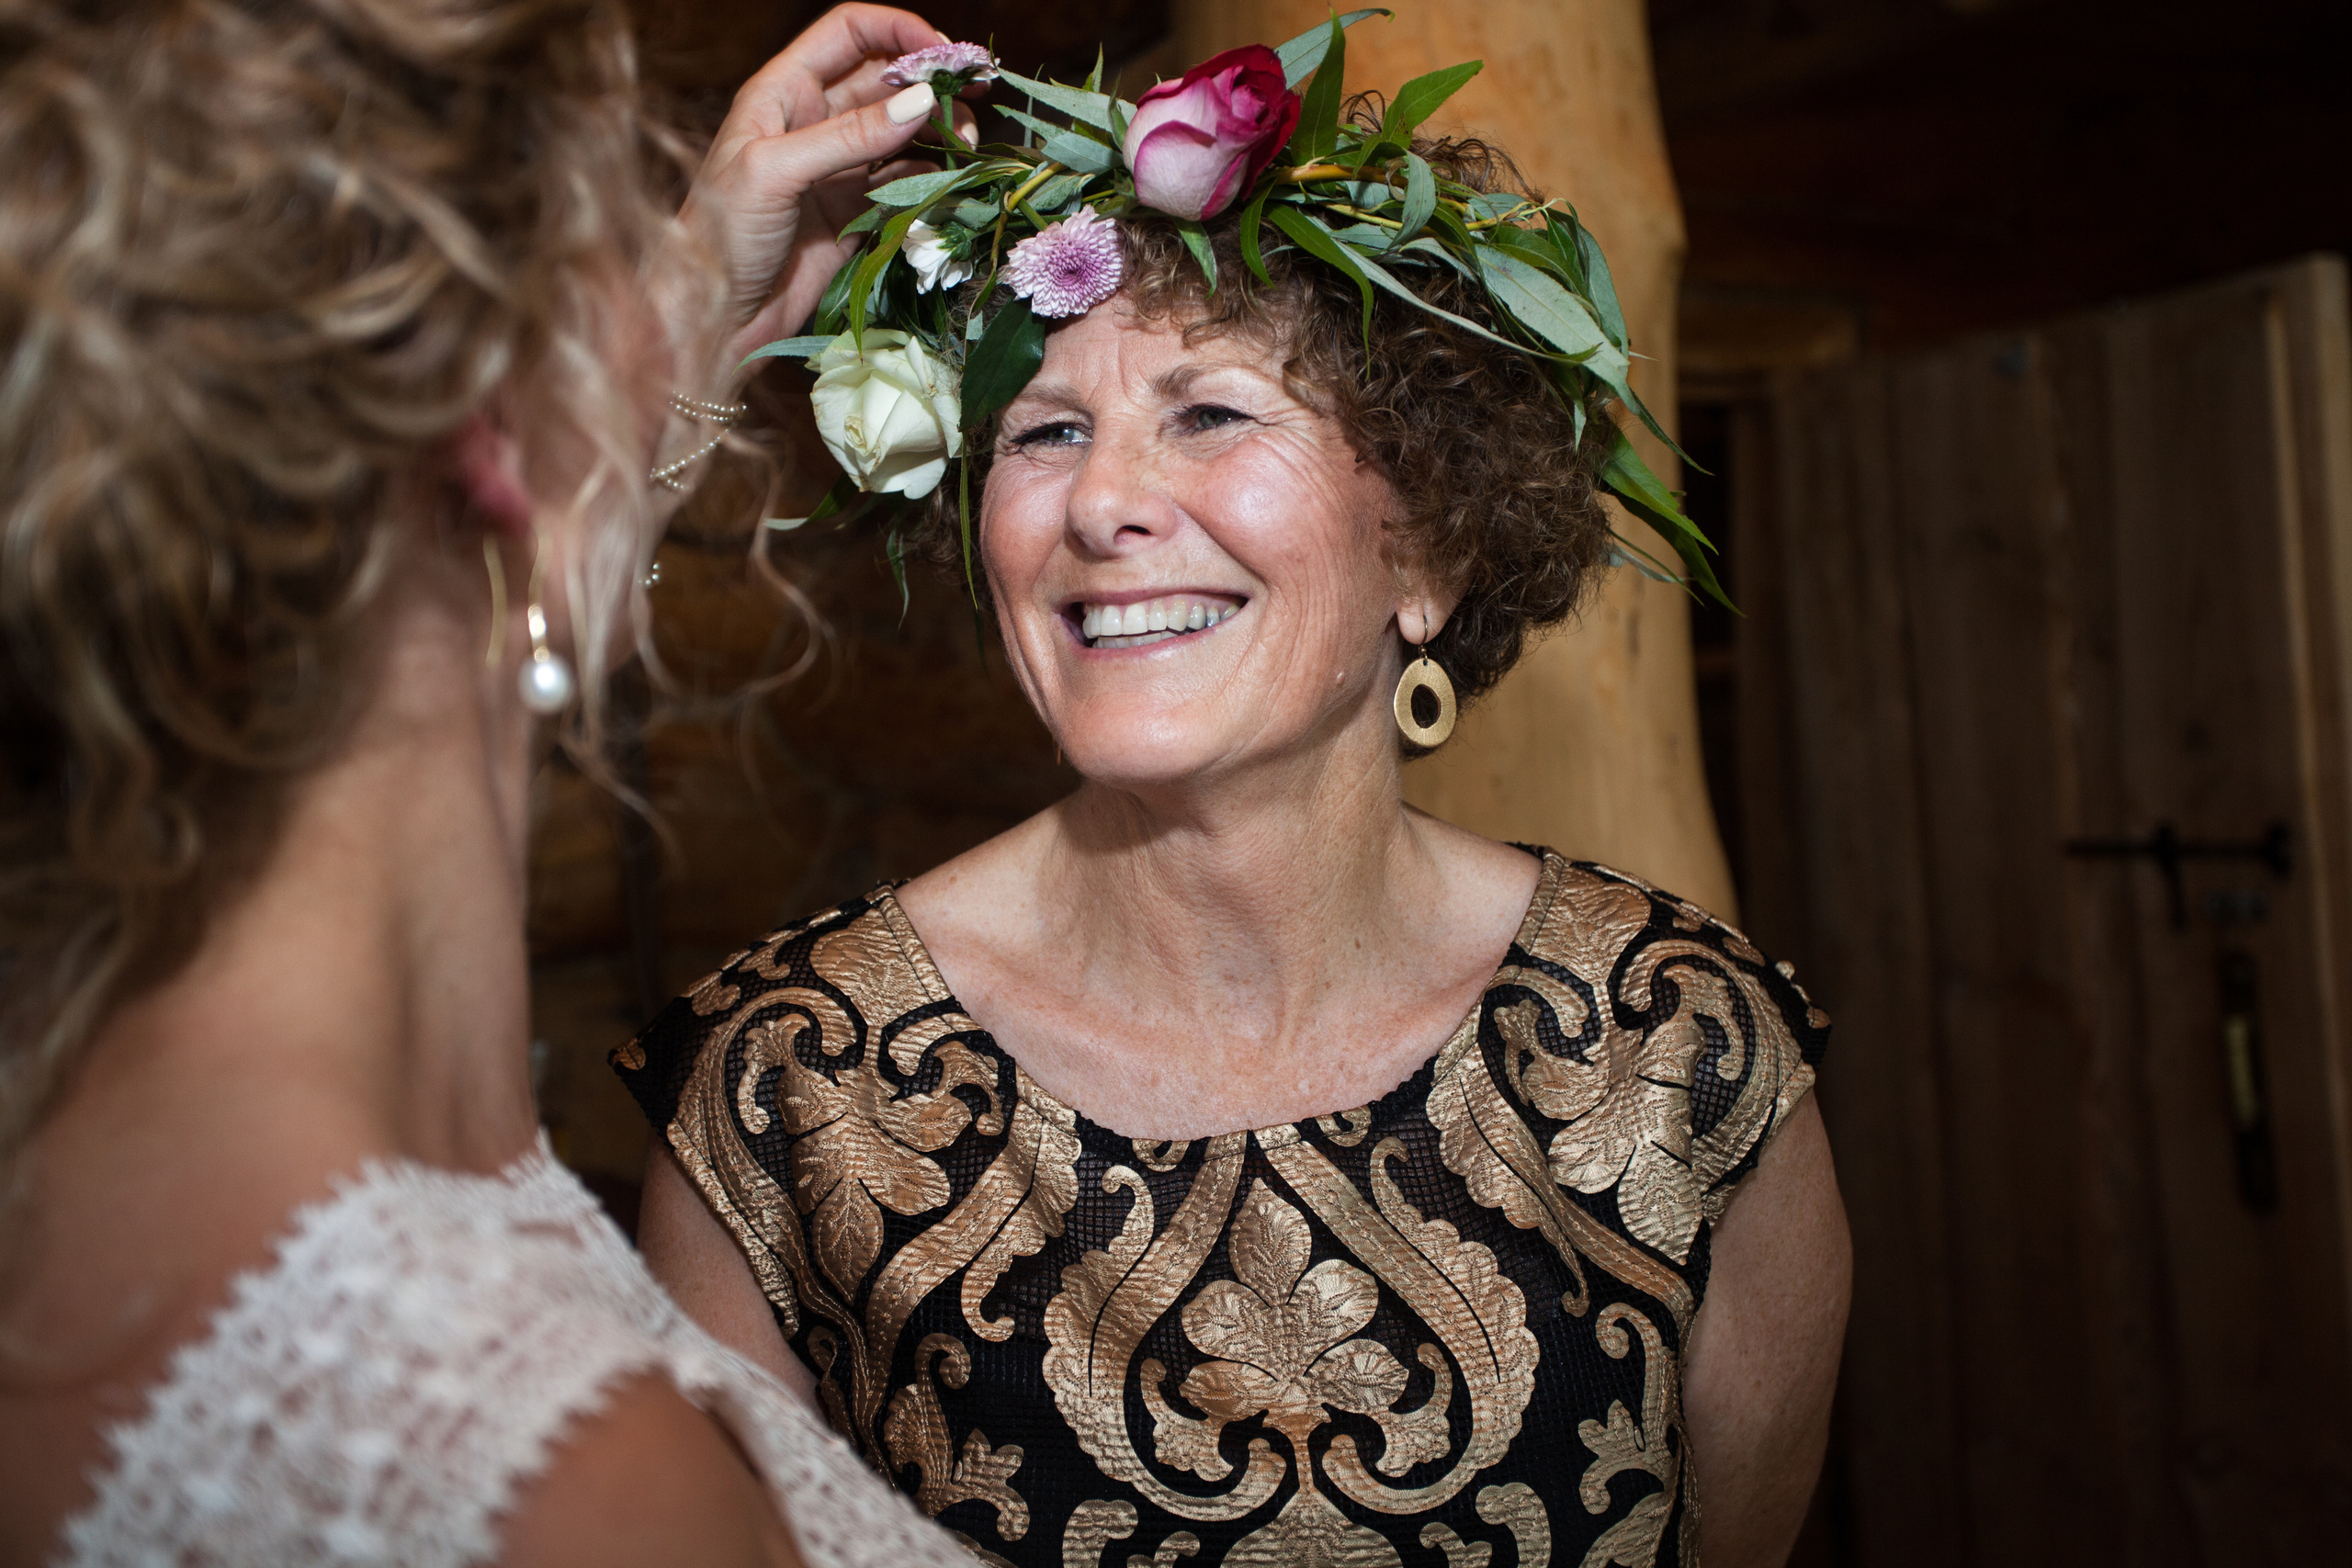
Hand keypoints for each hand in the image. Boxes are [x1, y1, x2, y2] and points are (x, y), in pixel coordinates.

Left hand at [672, 5, 978, 393]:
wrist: (715, 318)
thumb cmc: (720, 235)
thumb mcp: (775, 171)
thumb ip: (849, 136)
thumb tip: (922, 102)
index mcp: (784, 92)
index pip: (849, 32)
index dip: (899, 30)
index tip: (946, 52)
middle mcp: (814, 121)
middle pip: (886, 79)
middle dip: (932, 82)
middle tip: (979, 95)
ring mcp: (838, 168)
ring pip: (903, 131)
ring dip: (940, 130)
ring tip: (970, 145)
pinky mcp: (856, 213)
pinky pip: (904, 182)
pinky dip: (933, 176)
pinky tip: (952, 180)